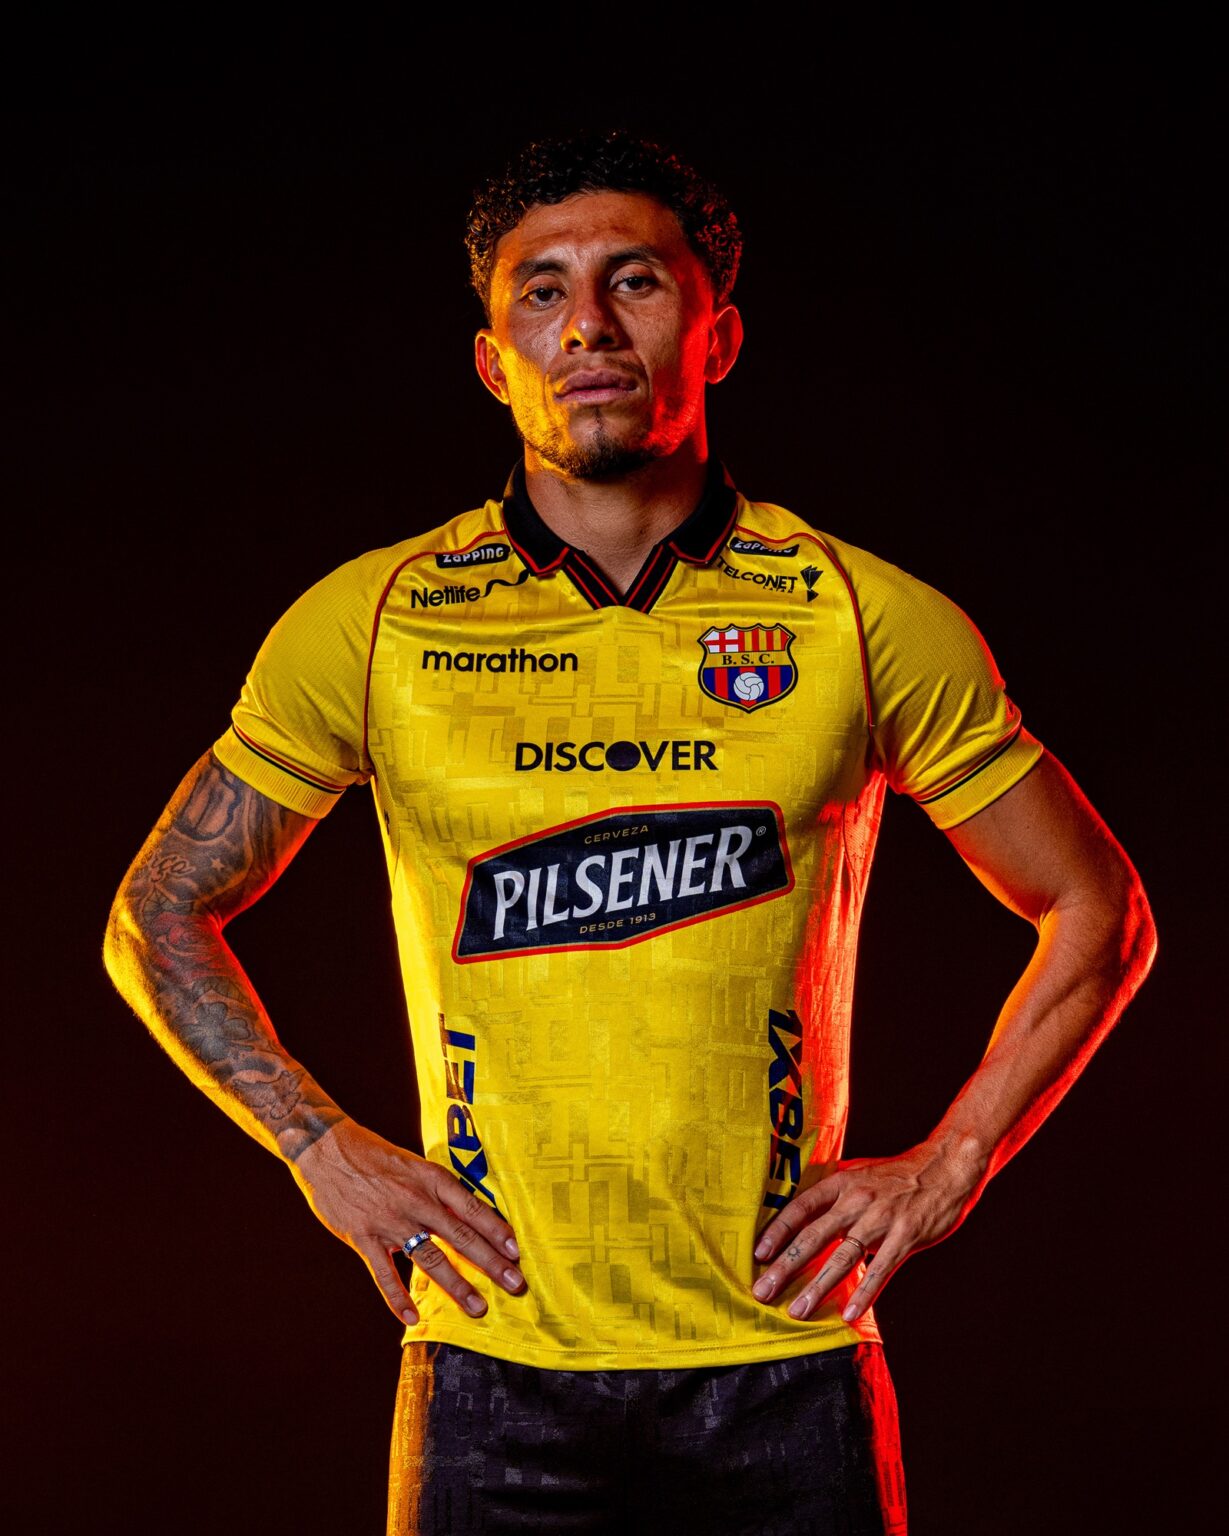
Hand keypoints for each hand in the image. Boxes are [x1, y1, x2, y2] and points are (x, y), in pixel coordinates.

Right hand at [289, 1119, 525, 1324]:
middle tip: (515, 1284)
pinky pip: (384, 1274)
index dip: (496, 1230)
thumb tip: (466, 1215)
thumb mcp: (413, 1164)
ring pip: (430, 1258)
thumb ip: (436, 1191)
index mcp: (431, 1178)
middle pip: (460, 1236)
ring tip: (478, 1307)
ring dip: (456, 1285)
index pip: (472, 1207)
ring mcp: (390, 1220)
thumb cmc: (374, 1156)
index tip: (516, 1251)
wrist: (326, 1148)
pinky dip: (397, 1299)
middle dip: (491, 1262)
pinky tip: (412, 1318)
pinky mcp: (363, 1237)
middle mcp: (416, 1199)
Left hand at [751, 1137, 986, 1322]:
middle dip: (784, 1267)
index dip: (778, 1231)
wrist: (945, 1167)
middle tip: (762, 1292)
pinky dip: (865, 1292)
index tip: (758, 1254)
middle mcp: (856, 1199)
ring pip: (842, 1257)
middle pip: (813, 1236)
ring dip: (817, 1287)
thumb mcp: (859, 1174)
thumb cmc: (898, 1175)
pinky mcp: (905, 1236)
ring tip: (797, 1311)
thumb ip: (833, 1194)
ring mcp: (881, 1219)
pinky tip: (850, 1314)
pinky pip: (881, 1269)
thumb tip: (804, 1216)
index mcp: (841, 1182)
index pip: (800, 1208)